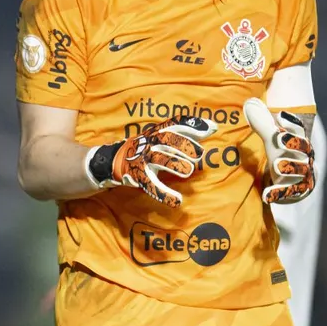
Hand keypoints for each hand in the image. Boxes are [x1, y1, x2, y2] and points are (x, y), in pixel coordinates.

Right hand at [86, 116, 217, 206]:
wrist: (113, 160)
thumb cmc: (146, 148)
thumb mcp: (162, 136)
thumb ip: (186, 132)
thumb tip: (214, 127)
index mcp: (158, 132)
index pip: (176, 124)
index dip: (193, 125)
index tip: (211, 128)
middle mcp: (150, 143)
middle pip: (168, 140)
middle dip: (184, 146)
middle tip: (199, 154)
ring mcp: (143, 159)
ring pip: (160, 160)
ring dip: (175, 165)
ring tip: (188, 172)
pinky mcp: (138, 176)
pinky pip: (152, 185)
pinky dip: (164, 194)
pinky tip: (177, 201)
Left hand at [243, 98, 314, 203]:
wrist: (294, 182)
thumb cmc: (283, 154)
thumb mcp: (273, 140)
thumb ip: (263, 124)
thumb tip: (250, 104)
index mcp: (299, 141)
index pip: (299, 130)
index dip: (291, 123)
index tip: (280, 116)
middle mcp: (305, 156)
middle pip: (303, 148)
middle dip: (292, 142)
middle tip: (278, 138)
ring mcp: (303, 174)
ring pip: (301, 170)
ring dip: (289, 166)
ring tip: (277, 164)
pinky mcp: (297, 190)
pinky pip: (290, 192)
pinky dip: (279, 193)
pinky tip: (268, 194)